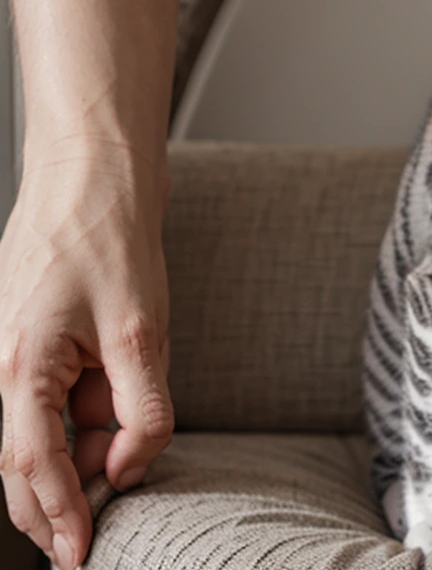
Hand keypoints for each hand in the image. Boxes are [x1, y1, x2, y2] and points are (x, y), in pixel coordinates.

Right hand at [0, 142, 173, 569]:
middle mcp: (5, 368)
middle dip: (64, 497)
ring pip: (44, 428)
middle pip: (24, 462)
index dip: (60, 517)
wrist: (92, 175)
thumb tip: (135, 463)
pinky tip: (119, 405)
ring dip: (85, 446)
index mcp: (20, 369)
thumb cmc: (111, 241)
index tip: (81, 556)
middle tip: (103, 523)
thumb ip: (142, 405)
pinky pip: (54, 395)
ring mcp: (16, 353)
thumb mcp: (142, 330)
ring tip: (130, 434)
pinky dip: (85, 413)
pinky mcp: (35, 340)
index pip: (32, 468)